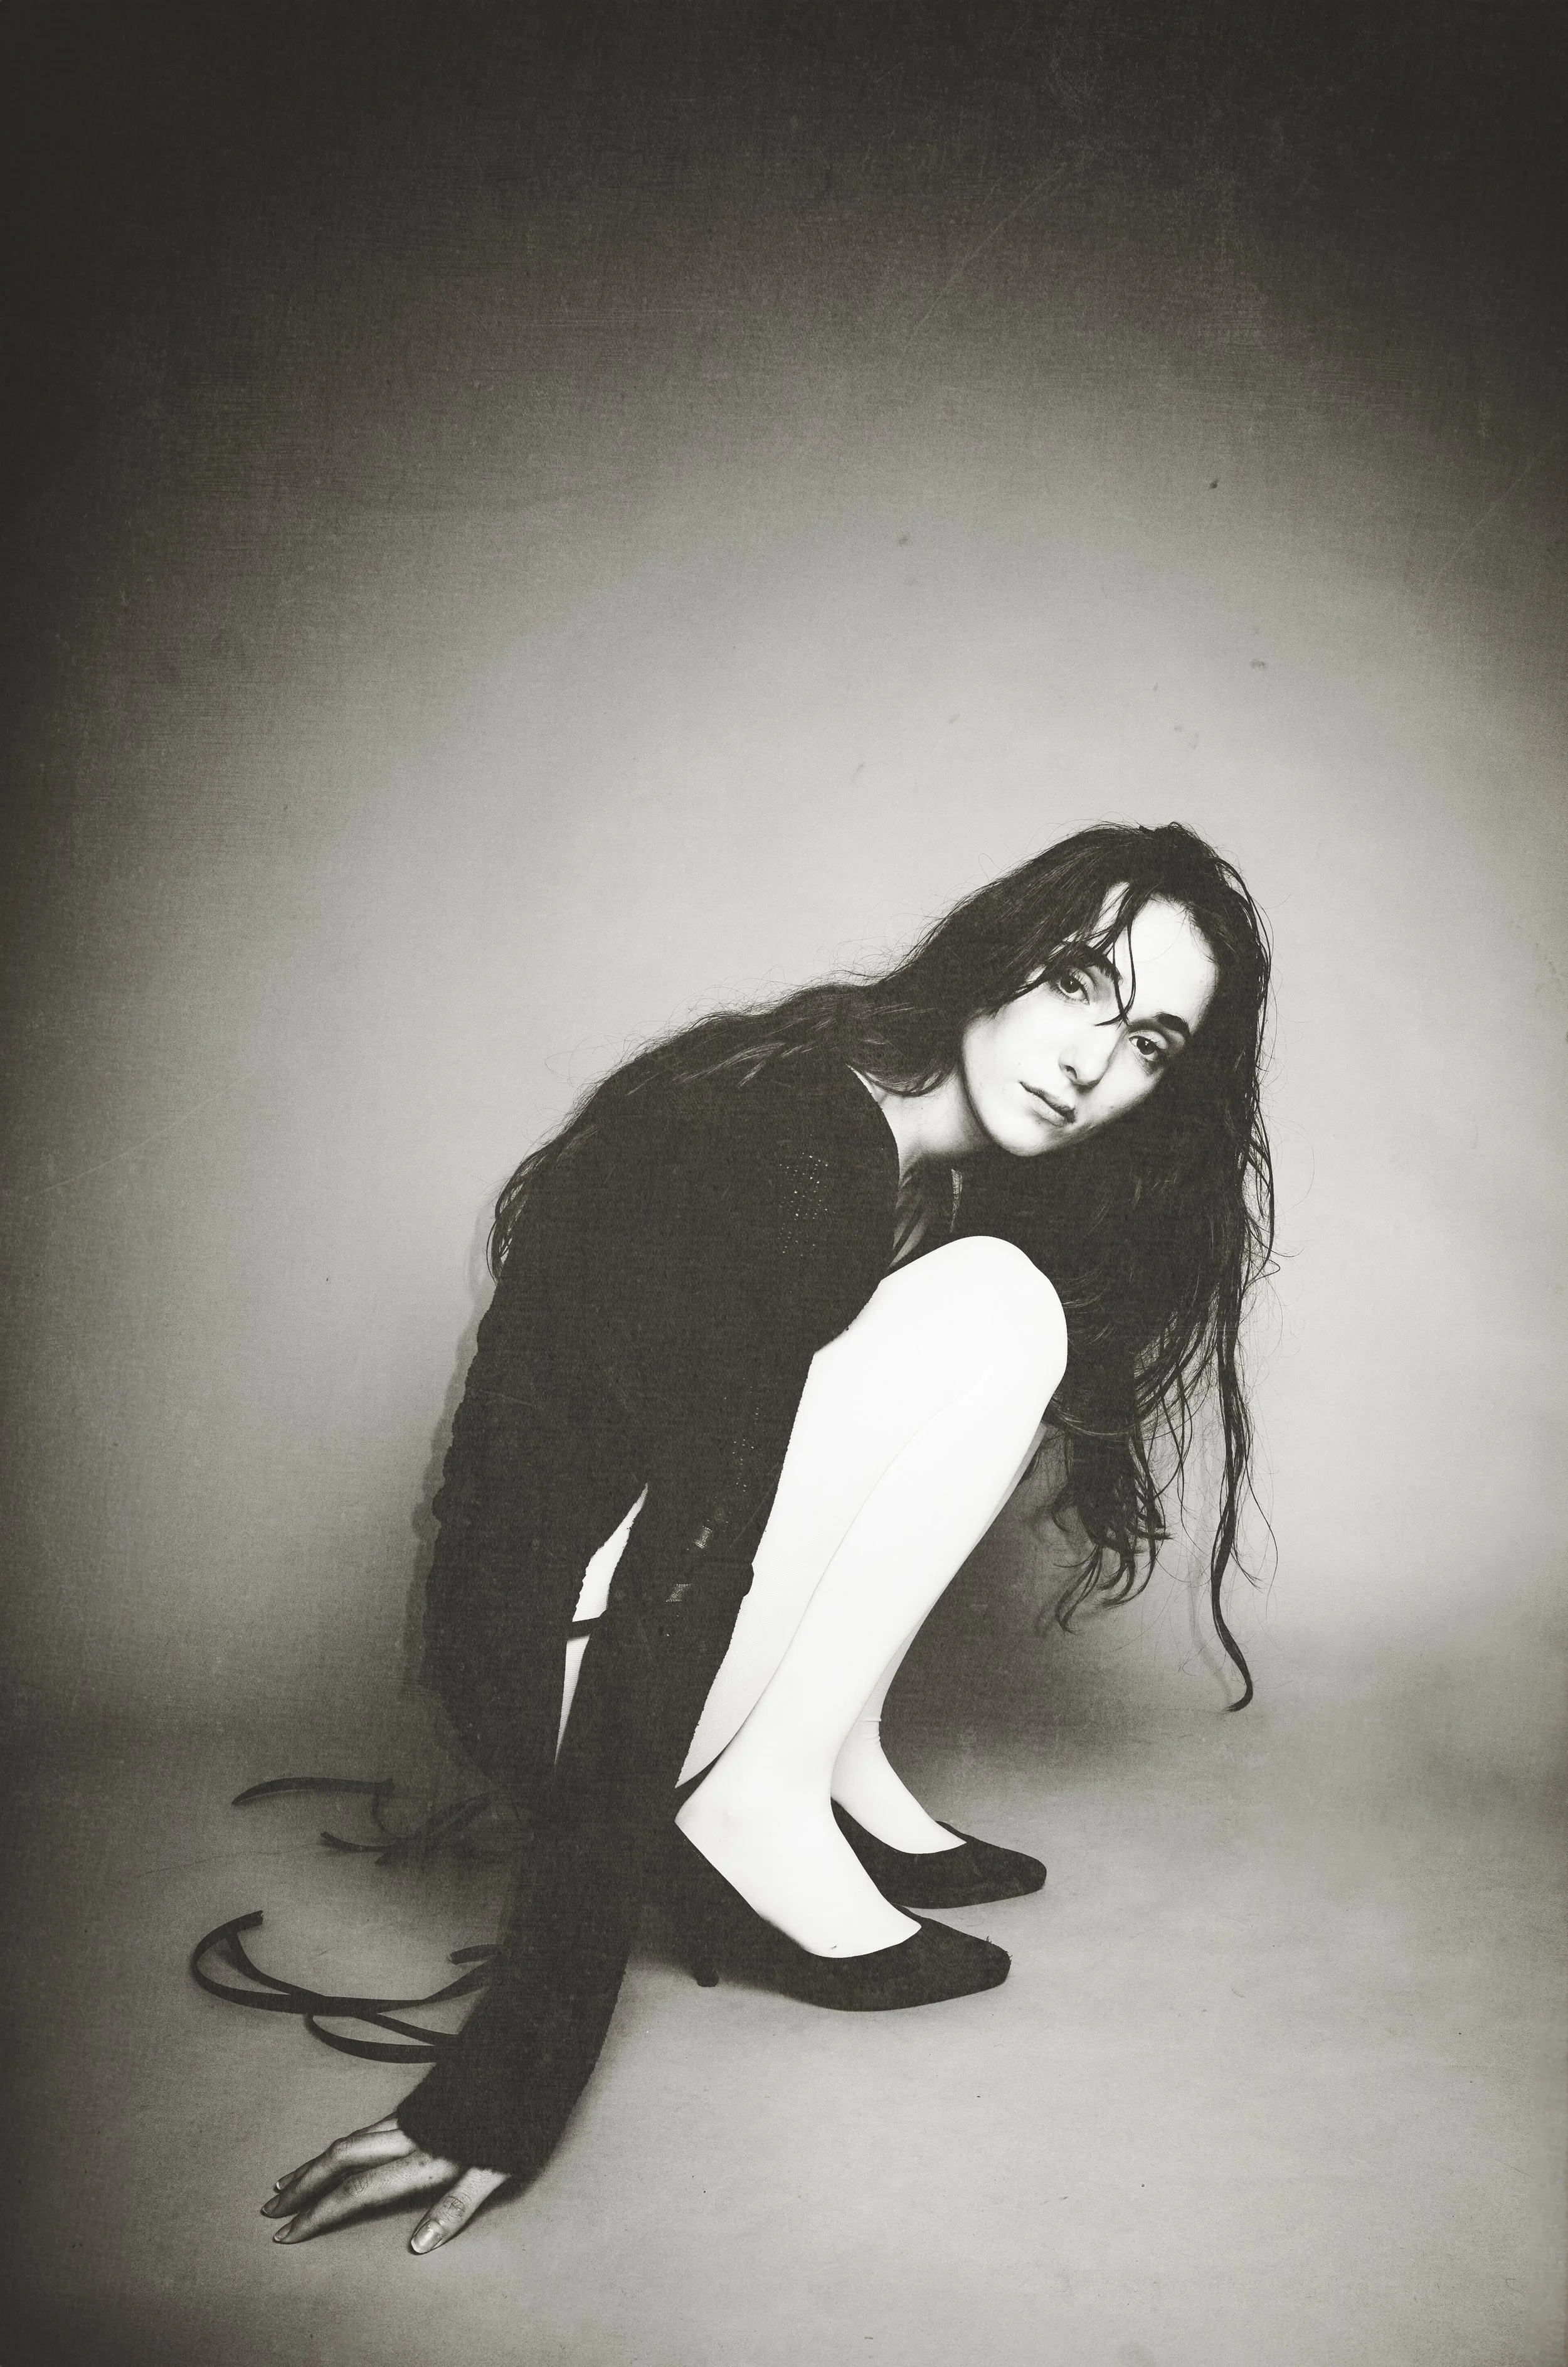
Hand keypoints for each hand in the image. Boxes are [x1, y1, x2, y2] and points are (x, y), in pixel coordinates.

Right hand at [262, 2115, 508, 2253]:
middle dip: (302, 2185)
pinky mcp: (420, 2102)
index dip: (318, 2214)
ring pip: (350, 2139)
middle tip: (268, 2208)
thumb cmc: (523, 2111)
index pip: (357, 2192)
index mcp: (423, 2154)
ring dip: (315, 2162)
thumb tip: (416, 2245)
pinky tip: (337, 2150)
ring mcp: (412, 2113)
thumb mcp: (499, 2166)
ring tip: (287, 2180)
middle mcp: (409, 2131)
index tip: (286, 2234)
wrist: (535, 2043)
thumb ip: (458, 2205)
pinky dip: (341, 2144)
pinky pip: (367, 2126)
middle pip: (340, 2159)